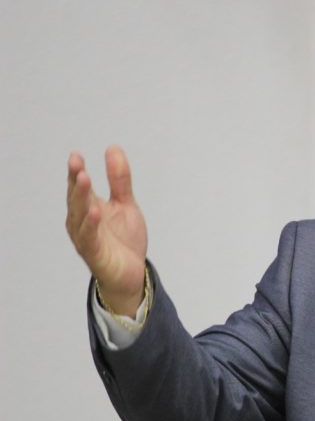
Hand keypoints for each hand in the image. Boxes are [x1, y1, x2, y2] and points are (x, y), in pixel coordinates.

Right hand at [66, 146, 148, 314]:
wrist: (132, 273)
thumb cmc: (123, 239)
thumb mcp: (126, 204)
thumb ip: (119, 180)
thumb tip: (113, 148)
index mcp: (87, 208)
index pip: (79, 187)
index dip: (76, 172)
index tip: (76, 156)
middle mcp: (81, 222)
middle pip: (76, 199)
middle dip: (76, 182)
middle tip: (77, 164)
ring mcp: (86, 238)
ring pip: (80, 216)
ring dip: (81, 198)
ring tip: (84, 180)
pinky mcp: (95, 254)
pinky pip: (90, 238)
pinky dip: (91, 224)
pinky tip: (95, 211)